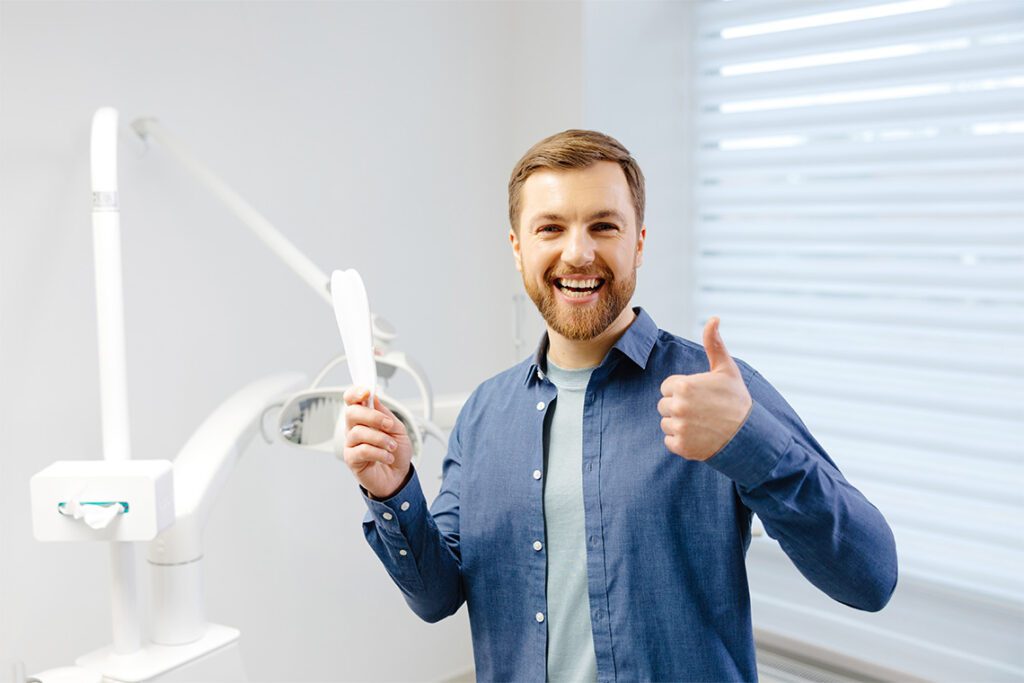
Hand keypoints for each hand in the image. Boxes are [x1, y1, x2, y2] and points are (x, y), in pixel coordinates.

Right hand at [342, 386, 412, 498]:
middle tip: (388, 425)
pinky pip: (361, 451)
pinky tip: (387, 457)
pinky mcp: (352, 460)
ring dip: (381, 439)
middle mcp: (354, 429)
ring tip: (392, 447)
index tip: (366, 392)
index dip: (355, 392)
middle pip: (351, 413)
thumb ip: (385, 414)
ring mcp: (351, 444)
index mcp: (364, 417)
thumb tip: (373, 398)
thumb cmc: (396, 452)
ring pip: (358, 432)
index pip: (351, 400)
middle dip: (372, 416)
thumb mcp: (398, 429)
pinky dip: (379, 453)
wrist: (399, 477)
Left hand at [658, 317, 751, 460]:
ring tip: (701, 423)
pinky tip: (699, 436)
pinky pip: (670, 441)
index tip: (700, 395)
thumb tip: (713, 318)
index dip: (683, 390)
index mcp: (683, 385)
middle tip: (702, 410)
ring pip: (666, 423)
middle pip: (664, 405)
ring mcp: (679, 428)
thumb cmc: (736, 399)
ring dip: (680, 424)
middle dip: (680, 407)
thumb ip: (713, 343)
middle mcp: (678, 406)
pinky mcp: (681, 446)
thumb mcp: (726, 369)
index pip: (667, 387)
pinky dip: (681, 441)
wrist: (748, 435)